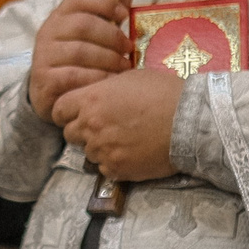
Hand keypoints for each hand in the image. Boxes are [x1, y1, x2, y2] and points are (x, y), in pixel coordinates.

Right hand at [28, 0, 135, 120]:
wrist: (49, 92)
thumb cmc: (76, 59)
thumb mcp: (92, 33)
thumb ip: (108, 11)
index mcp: (60, 15)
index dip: (104, 2)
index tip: (124, 14)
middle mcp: (48, 32)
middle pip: (82, 25)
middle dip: (111, 36)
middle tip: (128, 47)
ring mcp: (44, 56)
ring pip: (80, 52)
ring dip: (108, 59)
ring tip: (123, 67)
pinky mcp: (44, 80)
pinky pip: (74, 76)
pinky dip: (96, 78)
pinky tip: (108, 82)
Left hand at [51, 64, 185, 181]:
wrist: (190, 121)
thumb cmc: (163, 92)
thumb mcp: (130, 78)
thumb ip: (106, 88)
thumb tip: (99, 94)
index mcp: (91, 100)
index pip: (58, 110)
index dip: (66, 112)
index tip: (76, 114)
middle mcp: (91, 126)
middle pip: (69, 134)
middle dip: (81, 130)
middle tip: (102, 127)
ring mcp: (103, 150)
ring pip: (88, 153)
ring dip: (99, 147)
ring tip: (121, 140)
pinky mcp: (117, 169)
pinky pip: (104, 169)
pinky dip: (113, 163)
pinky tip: (131, 153)